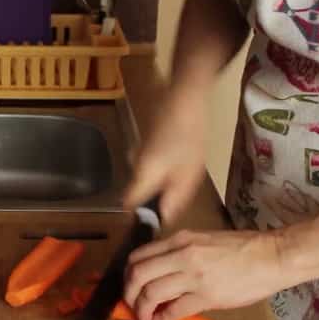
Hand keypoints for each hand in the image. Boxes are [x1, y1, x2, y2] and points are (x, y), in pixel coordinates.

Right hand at [123, 91, 206, 224]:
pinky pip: (151, 165)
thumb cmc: (188, 137)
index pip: (128, 204)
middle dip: (154, 198)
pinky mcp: (146, 143)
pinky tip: (181, 159)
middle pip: (138, 191)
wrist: (185, 99)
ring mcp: (138, 153)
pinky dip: (163, 168)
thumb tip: (165, 219)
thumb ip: (175, 198)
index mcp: (143, 176)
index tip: (151, 221)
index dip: (138, 215)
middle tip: (176, 199)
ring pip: (145, 177)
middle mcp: (134, 165)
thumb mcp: (189, 174)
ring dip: (160, 182)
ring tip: (183, 177)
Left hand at [123, 229, 284, 319]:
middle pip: (138, 274)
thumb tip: (158, 270)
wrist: (272, 256)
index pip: (138, 256)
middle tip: (131, 305)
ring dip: (142, 309)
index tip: (130, 286)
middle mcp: (182, 255)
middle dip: (128, 293)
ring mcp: (194, 276)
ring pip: (151, 293)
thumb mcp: (202, 240)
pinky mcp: (208, 296)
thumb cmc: (241, 248)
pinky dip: (162, 319)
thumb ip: (178, 252)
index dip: (127, 275)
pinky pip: (174, 310)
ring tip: (144, 318)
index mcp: (179, 240)